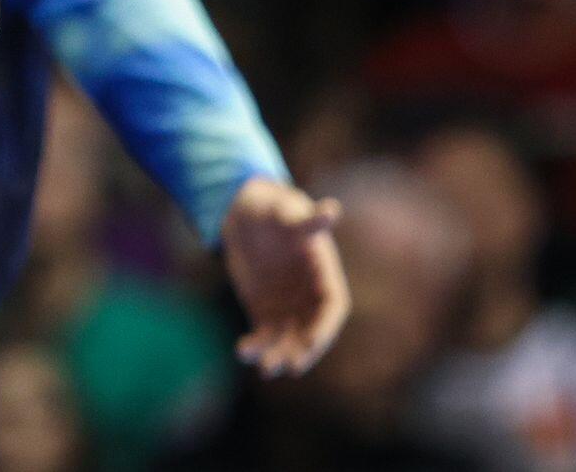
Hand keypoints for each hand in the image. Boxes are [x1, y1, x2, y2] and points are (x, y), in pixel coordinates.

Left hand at [222, 176, 349, 378]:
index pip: (333, 306)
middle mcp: (308, 294)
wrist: (245, 213)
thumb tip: (331, 209)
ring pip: (287, 338)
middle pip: (312, 330)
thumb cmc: (273, 207)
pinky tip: (242, 351)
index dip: (325, 326)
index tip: (313, 341)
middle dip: (304, 350)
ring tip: (265, 367)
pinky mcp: (263, 309)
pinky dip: (255, 346)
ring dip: (279, 354)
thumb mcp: (287, 210)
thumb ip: (307, 219)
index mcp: (323, 272)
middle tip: (291, 366)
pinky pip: (263, 334)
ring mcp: (286, 304)